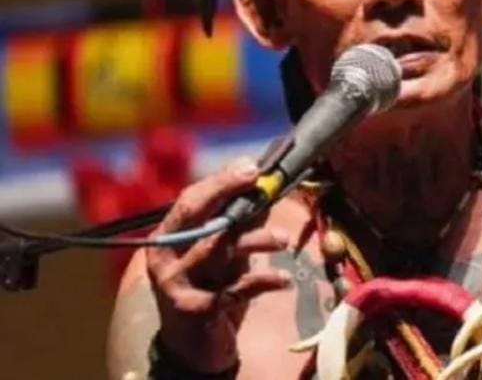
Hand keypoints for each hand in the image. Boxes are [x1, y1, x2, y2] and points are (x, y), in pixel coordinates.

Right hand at [146, 157, 291, 372]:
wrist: (191, 346)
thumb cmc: (209, 287)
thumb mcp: (222, 250)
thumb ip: (239, 220)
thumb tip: (265, 185)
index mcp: (168, 237)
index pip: (192, 199)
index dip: (222, 181)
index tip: (252, 166)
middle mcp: (166, 257)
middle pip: (198, 217)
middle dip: (228, 192)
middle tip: (261, 180)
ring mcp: (177, 284)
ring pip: (218, 248)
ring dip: (257, 238)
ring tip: (283, 238)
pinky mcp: (195, 310)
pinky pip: (235, 287)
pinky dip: (264, 280)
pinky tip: (285, 279)